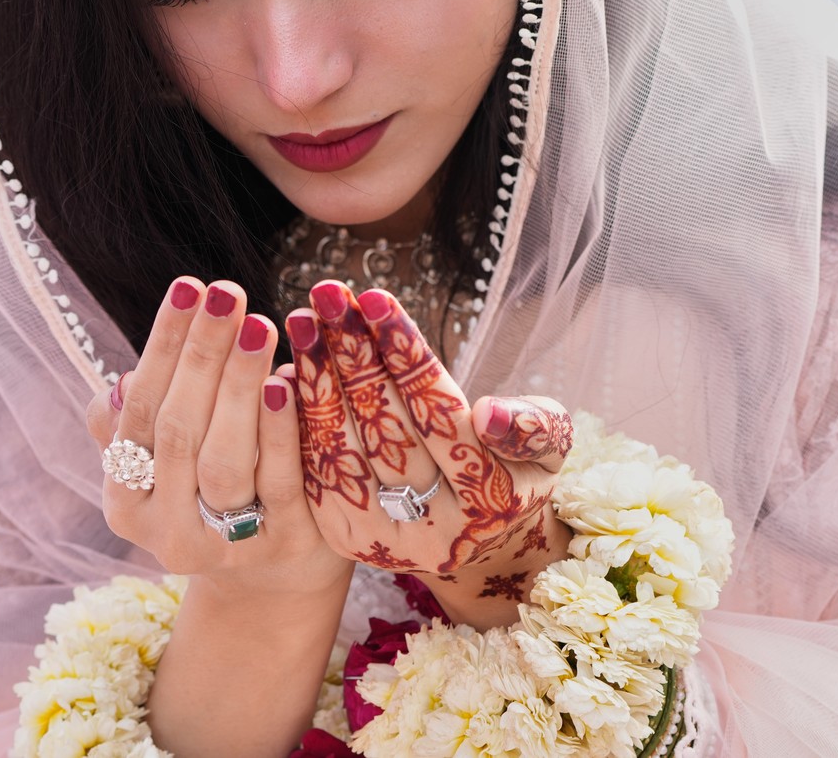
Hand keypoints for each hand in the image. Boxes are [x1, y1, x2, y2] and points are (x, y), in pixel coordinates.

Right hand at [85, 277, 350, 601]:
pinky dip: (280, 429)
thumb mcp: (165, 460)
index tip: (187, 288)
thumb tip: (120, 385)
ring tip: (257, 325)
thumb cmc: (211, 489)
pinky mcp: (286, 544)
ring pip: (224, 460)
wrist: (277, 576)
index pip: (138, 414)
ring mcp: (228, 546)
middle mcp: (168, 533)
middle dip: (201, 356)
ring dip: (238, 386)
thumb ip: (135, 424)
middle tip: (226, 294)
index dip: (161, 349)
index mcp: (127, 503)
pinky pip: (281, 481)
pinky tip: (287, 380)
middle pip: (178, 433)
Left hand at [286, 282, 573, 627]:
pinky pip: (318, 472)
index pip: (440, 414)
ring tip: (303, 323)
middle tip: (327, 297)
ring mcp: (389, 541)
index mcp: (493, 502)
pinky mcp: (349, 539)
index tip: (373, 298)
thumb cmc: (515, 465)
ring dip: (318, 382)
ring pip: (346, 450)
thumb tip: (489, 415)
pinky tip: (289, 374)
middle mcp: (438, 531)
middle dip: (353, 357)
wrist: (480, 534)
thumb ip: (533, 426)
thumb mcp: (548, 442)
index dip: (405, 355)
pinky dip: (302, 421)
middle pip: (387, 430)